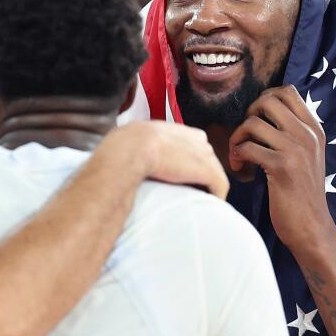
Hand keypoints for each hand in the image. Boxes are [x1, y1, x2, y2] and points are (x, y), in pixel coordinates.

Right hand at [100, 121, 228, 198]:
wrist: (128, 150)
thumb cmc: (119, 150)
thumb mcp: (125, 140)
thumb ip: (131, 145)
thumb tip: (116, 154)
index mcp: (171, 129)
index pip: (190, 141)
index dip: (186, 159)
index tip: (178, 175)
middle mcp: (190, 137)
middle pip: (204, 156)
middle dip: (200, 172)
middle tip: (191, 190)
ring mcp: (201, 153)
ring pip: (213, 171)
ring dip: (208, 185)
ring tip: (200, 200)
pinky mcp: (207, 170)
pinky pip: (220, 185)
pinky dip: (216, 196)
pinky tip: (210, 205)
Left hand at [228, 85, 332, 253]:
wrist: (311, 227)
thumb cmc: (300, 192)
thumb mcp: (305, 156)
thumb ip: (291, 133)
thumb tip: (261, 113)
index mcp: (314, 129)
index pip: (288, 92)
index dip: (263, 99)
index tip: (256, 120)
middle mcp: (308, 135)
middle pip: (268, 100)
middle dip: (248, 115)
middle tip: (246, 137)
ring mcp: (297, 149)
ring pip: (252, 123)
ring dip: (237, 139)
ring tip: (239, 158)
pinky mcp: (283, 166)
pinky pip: (247, 147)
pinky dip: (236, 157)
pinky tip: (240, 170)